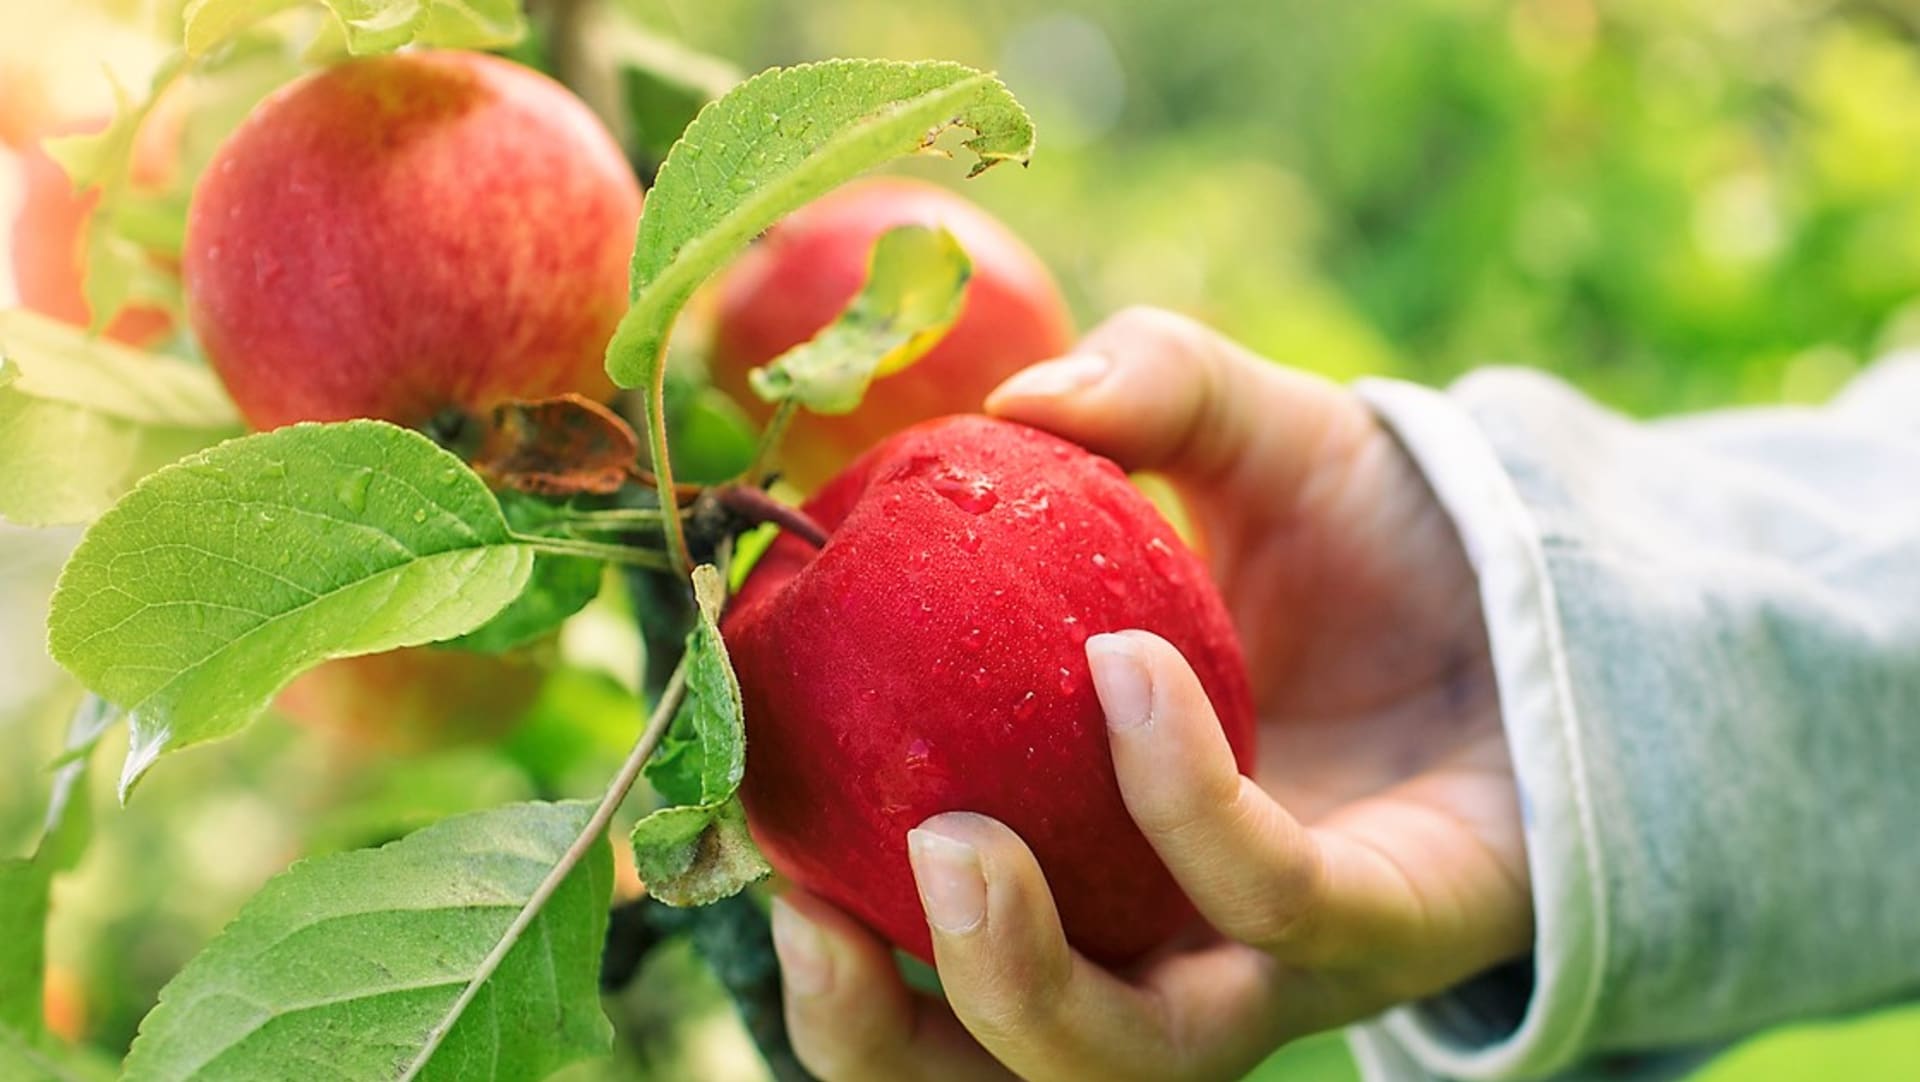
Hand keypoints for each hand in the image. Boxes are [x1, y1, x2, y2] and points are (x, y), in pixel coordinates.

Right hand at [769, 308, 1530, 1080]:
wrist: (1554, 575)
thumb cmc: (1374, 535)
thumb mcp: (1246, 432)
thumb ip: (1144, 392)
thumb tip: (1021, 401)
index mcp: (1082, 859)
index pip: (922, 958)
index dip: (821, 955)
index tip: (743, 840)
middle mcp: (1165, 936)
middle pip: (999, 1069)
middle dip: (881, 1045)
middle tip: (816, 916)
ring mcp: (1274, 954)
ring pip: (1127, 1061)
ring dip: (1015, 987)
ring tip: (954, 845)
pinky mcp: (1385, 928)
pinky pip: (1262, 903)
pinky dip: (1178, 797)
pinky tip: (1131, 667)